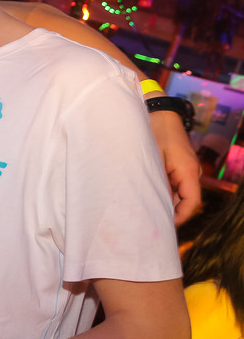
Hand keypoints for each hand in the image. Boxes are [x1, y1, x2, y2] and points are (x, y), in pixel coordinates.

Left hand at [148, 108, 200, 224]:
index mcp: (188, 170)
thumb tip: (153, 203)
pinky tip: (148, 195)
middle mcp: (191, 171)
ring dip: (166, 201)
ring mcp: (186, 168)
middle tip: (150, 223)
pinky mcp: (178, 165)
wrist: (158, 112)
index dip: (181, 216)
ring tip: (146, 212)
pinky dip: (164, 191)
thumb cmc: (154, 133)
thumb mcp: (152, 159)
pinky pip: (174, 183)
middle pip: (186, 199)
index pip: (192, 201)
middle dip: (171, 212)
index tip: (165, 226)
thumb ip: (156, 181)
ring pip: (179, 192)